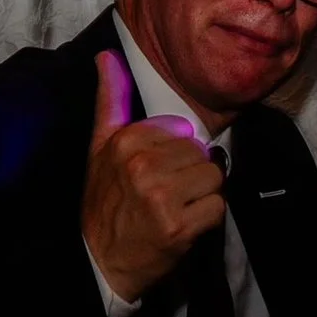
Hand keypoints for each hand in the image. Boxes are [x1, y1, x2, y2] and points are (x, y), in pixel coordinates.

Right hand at [81, 49, 225, 304]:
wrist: (99, 262)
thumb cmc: (104, 203)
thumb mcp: (99, 147)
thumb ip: (110, 99)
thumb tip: (106, 55)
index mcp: (126, 141)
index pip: (183, 129)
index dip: (175, 151)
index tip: (154, 171)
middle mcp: (143, 166)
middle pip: (201, 152)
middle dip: (190, 173)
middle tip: (164, 194)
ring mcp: (162, 197)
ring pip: (214, 176)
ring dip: (201, 196)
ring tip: (175, 208)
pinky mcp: (179, 227)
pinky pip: (218, 207)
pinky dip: (207, 219)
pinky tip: (183, 226)